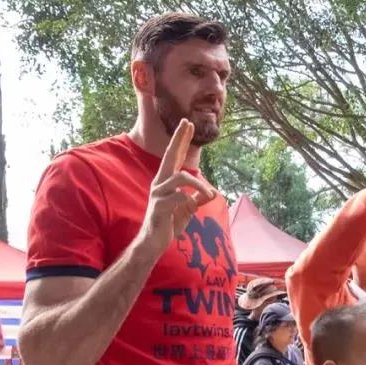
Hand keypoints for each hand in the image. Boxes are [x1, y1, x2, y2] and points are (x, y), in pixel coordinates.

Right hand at [139, 119, 216, 254]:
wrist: (155, 241)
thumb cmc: (170, 222)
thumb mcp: (189, 208)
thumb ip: (198, 198)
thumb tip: (211, 193)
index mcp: (167, 181)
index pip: (174, 156)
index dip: (181, 140)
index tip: (188, 123)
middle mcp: (160, 183)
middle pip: (169, 156)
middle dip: (179, 139)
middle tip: (188, 123)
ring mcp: (158, 194)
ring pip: (181, 178)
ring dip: (199, 185)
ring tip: (209, 195)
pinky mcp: (159, 207)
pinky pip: (179, 197)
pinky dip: (190, 200)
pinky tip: (192, 207)